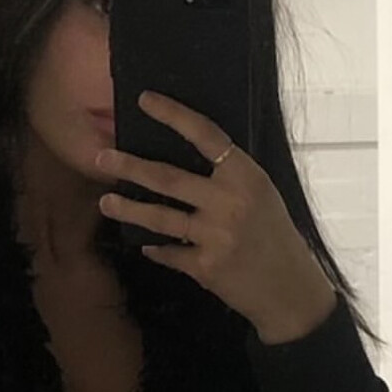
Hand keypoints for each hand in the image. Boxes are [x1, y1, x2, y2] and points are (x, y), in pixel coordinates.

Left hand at [94, 90, 336, 343]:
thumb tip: (189, 159)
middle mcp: (229, 201)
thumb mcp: (263, 197)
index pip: (205, 135)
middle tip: (101, 157)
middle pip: (167, 177)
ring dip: (128, 208)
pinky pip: (169, 252)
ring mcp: (215, 235)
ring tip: (106, 202)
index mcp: (246, 176)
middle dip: (129, 166)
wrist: (290, 291)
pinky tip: (146, 245)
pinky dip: (156, 249)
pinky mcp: (204, 267)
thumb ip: (230, 179)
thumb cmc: (276, 239)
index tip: (144, 100)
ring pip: (159, 217)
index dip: (173, 115)